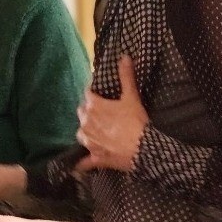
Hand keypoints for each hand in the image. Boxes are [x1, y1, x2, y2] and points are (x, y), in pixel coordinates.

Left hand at [75, 55, 147, 172]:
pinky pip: (83, 162)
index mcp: (93, 107)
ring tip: (94, 130)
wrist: (143, 149)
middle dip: (88, 111)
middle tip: (100, 111)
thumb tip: (124, 56)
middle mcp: (86, 123)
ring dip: (85, 131)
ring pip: (80, 133)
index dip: (93, 93)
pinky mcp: (95, 158)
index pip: (87, 95)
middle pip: (82, 113)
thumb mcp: (132, 96)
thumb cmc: (136, 121)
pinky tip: (78, 165)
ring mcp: (89, 142)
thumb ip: (126, 76)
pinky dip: (81, 163)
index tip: (98, 93)